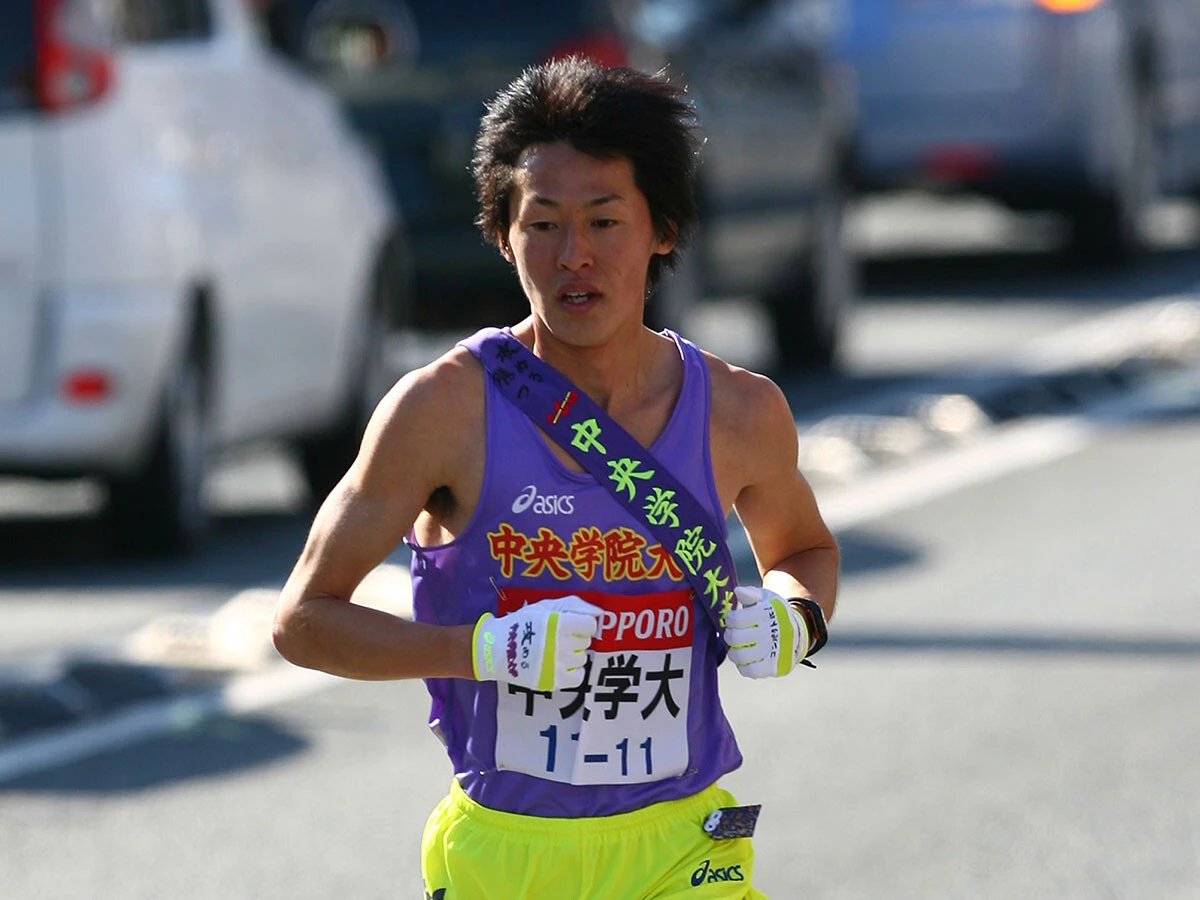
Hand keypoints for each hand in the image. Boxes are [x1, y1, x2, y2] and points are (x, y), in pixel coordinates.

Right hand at [471, 595, 601, 690]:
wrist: (496, 649)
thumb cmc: (523, 623)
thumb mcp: (547, 606)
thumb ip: (575, 605)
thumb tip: (600, 613)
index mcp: (559, 624)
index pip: (590, 625)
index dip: (582, 624)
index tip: (570, 625)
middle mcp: (560, 645)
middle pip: (585, 642)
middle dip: (575, 638)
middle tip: (557, 637)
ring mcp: (558, 665)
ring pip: (582, 659)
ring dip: (573, 654)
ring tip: (555, 651)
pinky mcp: (554, 682)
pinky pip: (578, 676)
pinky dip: (572, 671)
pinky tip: (560, 664)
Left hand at [724, 586, 811, 678]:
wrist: (797, 633)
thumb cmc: (774, 613)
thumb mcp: (766, 598)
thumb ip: (750, 594)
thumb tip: (737, 591)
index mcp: (769, 612)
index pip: (736, 619)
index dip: (730, 619)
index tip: (733, 619)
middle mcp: (773, 632)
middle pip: (735, 638)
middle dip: (729, 635)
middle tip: (732, 633)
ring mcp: (775, 651)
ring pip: (740, 655)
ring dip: (734, 651)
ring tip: (738, 646)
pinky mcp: (774, 667)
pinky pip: (750, 671)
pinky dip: (743, 665)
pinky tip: (746, 658)